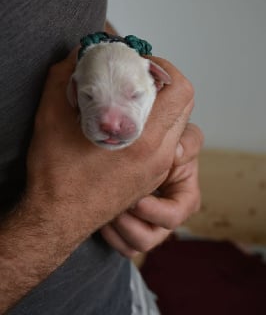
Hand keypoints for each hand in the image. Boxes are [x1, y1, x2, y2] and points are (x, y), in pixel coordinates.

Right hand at [26, 51, 194, 245]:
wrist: (58, 219)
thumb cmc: (56, 175)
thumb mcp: (52, 117)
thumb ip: (65, 77)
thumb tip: (78, 54)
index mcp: (143, 139)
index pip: (181, 91)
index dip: (165, 69)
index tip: (141, 64)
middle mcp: (159, 154)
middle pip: (185, 105)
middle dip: (165, 84)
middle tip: (137, 78)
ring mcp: (158, 167)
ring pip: (177, 124)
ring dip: (162, 104)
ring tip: (131, 99)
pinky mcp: (151, 176)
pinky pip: (167, 141)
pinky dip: (156, 124)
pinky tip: (127, 124)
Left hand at [100, 123, 203, 256]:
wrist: (145, 148)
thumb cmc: (170, 144)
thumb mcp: (186, 137)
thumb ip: (189, 143)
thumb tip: (176, 154)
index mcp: (185, 200)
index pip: (173, 217)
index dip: (153, 211)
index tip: (135, 198)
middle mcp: (166, 220)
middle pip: (148, 239)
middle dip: (127, 223)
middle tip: (115, 202)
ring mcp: (149, 227)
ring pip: (131, 246)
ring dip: (115, 229)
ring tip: (105, 204)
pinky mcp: (131, 230)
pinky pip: (118, 245)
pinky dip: (107, 233)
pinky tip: (100, 209)